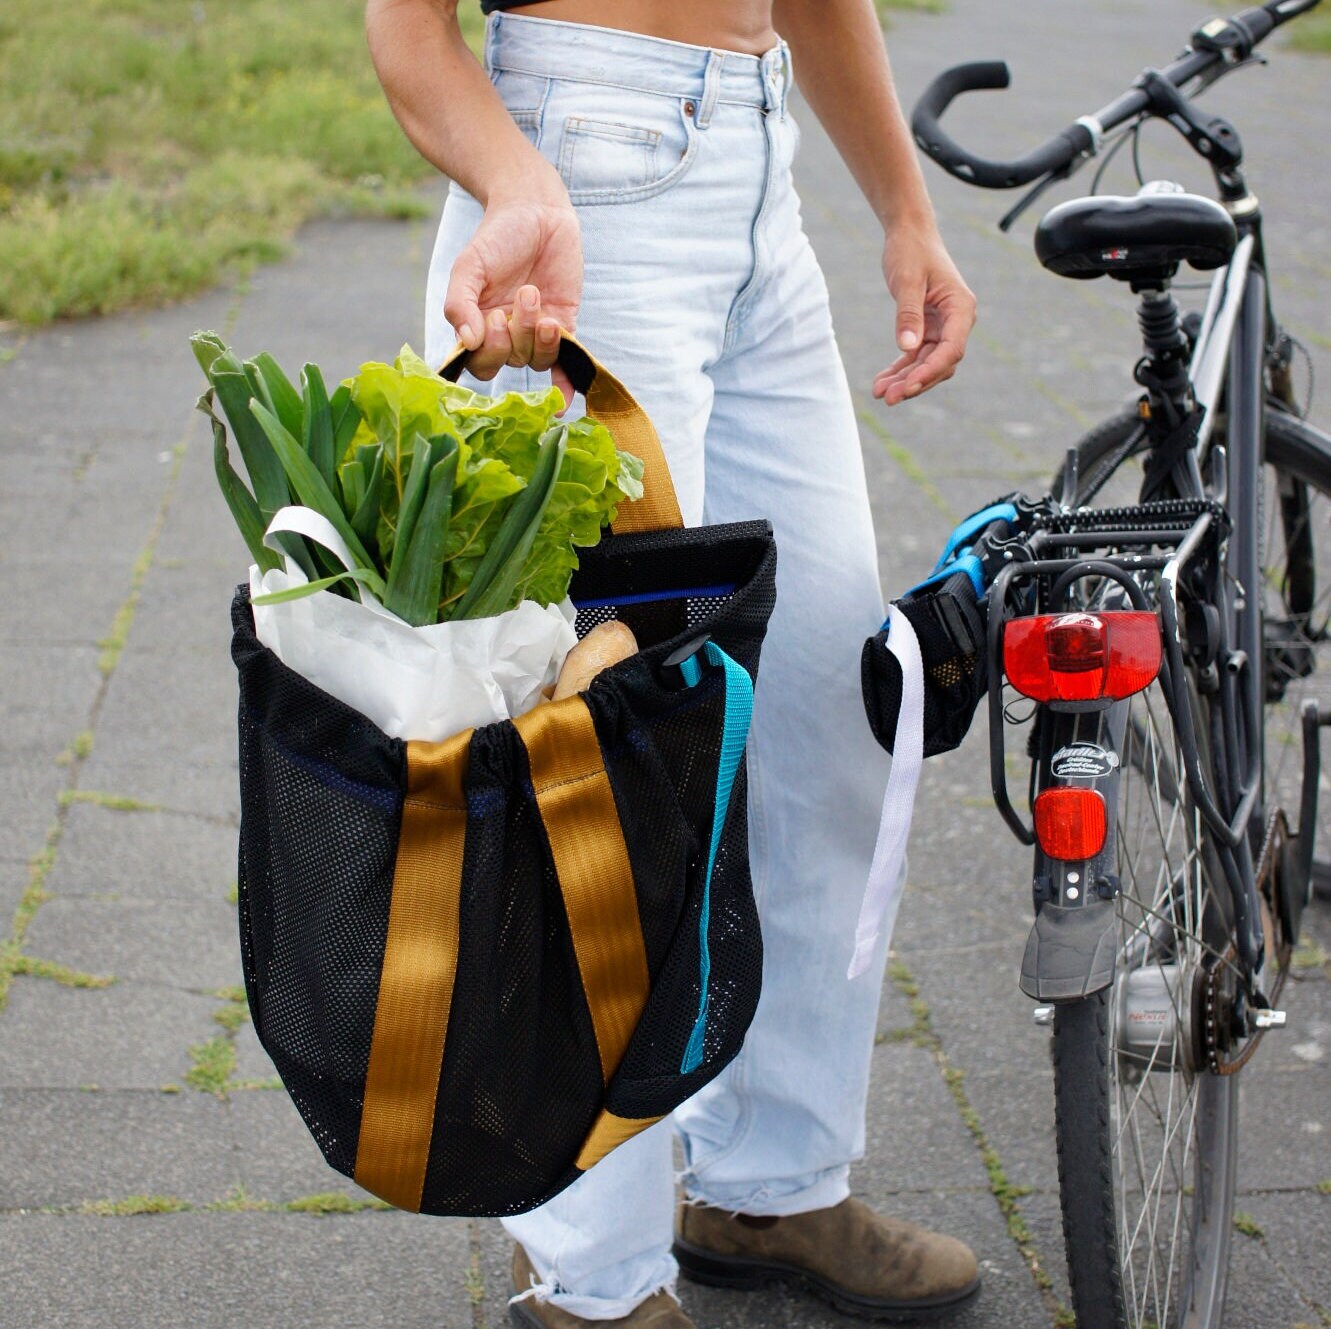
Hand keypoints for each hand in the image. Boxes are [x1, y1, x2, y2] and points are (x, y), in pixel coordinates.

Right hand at [444, 197, 582, 405]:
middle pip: (507, 362)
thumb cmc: (497, 237)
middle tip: (518, 299)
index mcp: (475, 326)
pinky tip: (564, 403)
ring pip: (535, 359)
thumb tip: (466, 343)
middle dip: (513, 337)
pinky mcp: (564, 328)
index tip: (491, 317)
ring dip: (538, 332)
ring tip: (534, 292)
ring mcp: (535, 335)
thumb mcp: (469, 265)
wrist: (536, 211)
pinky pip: (563, 366)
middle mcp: (504, 336)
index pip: (476, 362)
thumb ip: (459, 303)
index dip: (487, 350)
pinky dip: (564, 387)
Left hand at [873, 223, 975, 406]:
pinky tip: (881, 382)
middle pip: (940, 363)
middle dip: (914, 382)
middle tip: (887, 398)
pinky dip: (900, 369)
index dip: (930, 371)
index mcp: (961, 309)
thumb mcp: (907, 282)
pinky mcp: (928, 329)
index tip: (907, 387)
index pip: (951, 350)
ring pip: (927, 364)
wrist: (909, 234)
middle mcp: (956, 321)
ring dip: (904, 380)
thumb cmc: (911, 251)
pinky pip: (915, 356)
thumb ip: (908, 315)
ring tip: (879, 393)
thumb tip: (908, 348)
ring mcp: (943, 327)